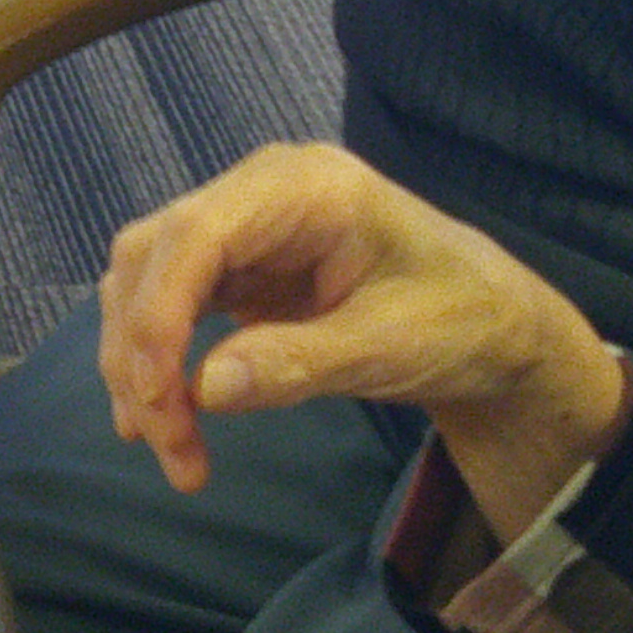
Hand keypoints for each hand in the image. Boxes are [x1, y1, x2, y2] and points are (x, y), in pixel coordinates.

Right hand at [94, 143, 627, 535]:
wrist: (492, 326)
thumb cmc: (459, 320)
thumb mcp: (391, 346)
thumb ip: (299, 362)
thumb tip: (204, 389)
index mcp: (306, 186)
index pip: (197, 232)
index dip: (158, 311)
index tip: (157, 395)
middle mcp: (259, 193)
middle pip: (155, 254)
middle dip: (141, 349)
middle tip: (162, 440)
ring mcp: (244, 228)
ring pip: (147, 280)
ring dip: (139, 363)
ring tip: (167, 445)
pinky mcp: (237, 269)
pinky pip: (170, 306)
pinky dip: (158, 362)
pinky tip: (164, 417)